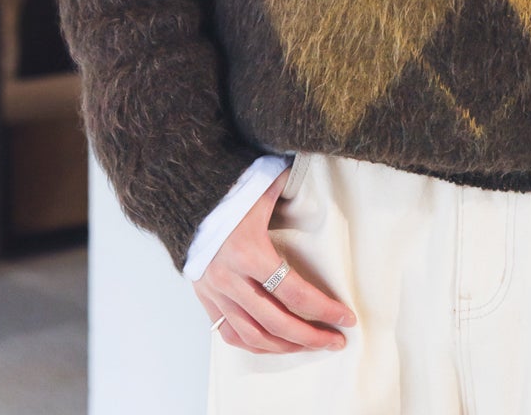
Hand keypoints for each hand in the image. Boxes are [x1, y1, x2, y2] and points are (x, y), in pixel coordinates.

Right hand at [194, 167, 357, 353]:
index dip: (324, 310)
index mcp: (248, 252)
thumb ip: (292, 187)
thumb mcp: (264, 185)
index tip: (346, 318)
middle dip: (311, 336)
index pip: (294, 292)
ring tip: (311, 345)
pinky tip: (276, 345)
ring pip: (254, 336)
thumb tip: (319, 183)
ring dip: (286, 347)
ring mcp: (215, 292)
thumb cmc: (229, 188)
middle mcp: (230, 278)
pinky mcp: (205, 298)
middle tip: (336, 340)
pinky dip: (255, 345)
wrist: (184, 194)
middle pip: (277, 323)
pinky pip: (230, 334)